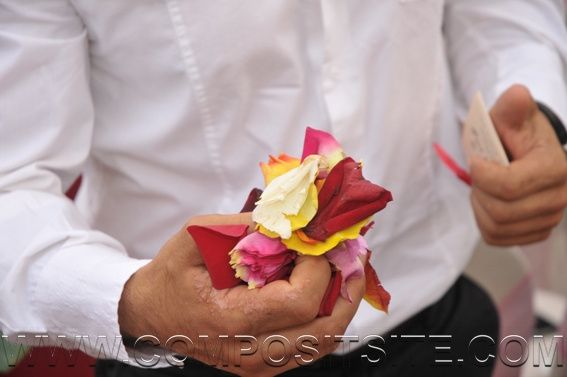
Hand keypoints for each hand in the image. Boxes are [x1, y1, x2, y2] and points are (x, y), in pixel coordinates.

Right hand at [118, 213, 365, 375]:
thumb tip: (292, 219)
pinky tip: (327, 289)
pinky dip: (327, 316)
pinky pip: (311, 346)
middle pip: (323, 329)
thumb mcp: (198, 236)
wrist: (152, 312)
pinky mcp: (265, 364)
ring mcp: (259, 364)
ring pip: (323, 342)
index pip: (299, 302)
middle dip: (344, 286)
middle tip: (350, 254)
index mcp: (230, 320)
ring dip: (342, 302)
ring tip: (346, 269)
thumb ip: (246, 226)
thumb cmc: (172, 274)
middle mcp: (249, 352)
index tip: (317, 242)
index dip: (318, 268)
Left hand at [470, 84, 566, 245]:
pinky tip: (489, 203)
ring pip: (496, 227)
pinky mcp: (536, 232)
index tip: (475, 160)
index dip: (482, 175)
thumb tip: (517, 95)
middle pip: (501, 211)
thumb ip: (512, 106)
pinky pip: (497, 238)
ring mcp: (549, 219)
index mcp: (555, 168)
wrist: (528, 152)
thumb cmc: (516, 133)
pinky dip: (484, 222)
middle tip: (478, 175)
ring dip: (480, 207)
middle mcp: (559, 197)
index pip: (509, 186)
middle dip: (480, 192)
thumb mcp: (511, 115)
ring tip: (483, 188)